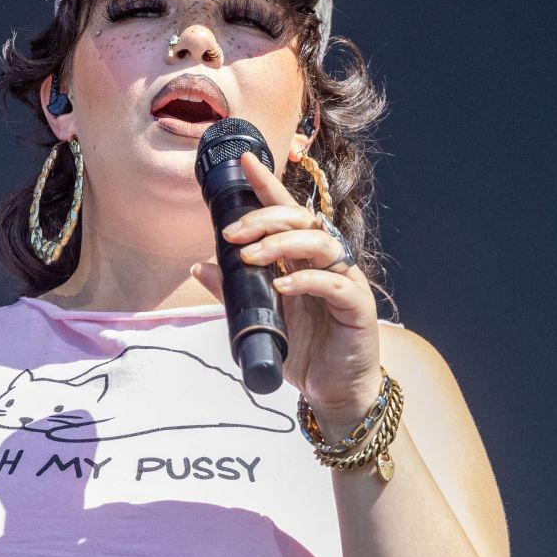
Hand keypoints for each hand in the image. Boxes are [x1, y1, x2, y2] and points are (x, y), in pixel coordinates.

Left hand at [190, 152, 381, 430]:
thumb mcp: (260, 318)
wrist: (332, 393)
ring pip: (320, 243)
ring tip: (251, 258)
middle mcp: (327, 261)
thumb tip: (199, 265)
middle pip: (301, 221)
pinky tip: (283, 285)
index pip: (286, 213)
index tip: (244, 163)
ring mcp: (345, 281)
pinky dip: (307, 280)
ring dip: (282, 245)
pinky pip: (334, 282)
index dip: (267, 186)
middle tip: (232, 234)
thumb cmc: (304, 352)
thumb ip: (234, 291)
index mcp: (304, 259)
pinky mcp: (357, 306)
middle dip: (264, 220)